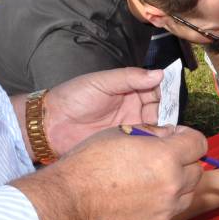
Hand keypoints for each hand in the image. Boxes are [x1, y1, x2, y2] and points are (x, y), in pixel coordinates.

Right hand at [13, 125, 206, 219]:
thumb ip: (152, 133)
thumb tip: (168, 135)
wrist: (67, 204)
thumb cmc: (87, 167)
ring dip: (177, 183)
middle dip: (183, 161)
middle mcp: (172, 185)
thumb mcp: (121, 133)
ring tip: (152, 178)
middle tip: (163, 158)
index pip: (199, 143)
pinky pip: (170, 211)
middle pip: (196, 169)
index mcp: (166, 158)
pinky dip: (162, 203)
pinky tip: (140, 197)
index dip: (188, 138)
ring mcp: (165, 209)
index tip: (179, 138)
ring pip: (187, 193)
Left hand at [43, 68, 162, 155]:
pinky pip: (145, 144)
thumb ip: (130, 78)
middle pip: (161, 109)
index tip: (167, 99)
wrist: (50, 125)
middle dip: (167, 114)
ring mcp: (131, 126)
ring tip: (163, 134)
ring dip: (162, 130)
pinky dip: (153, 144)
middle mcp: (134, 107)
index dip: (165, 93)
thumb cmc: (73, 97)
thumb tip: (159, 74)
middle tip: (167, 121)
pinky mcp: (126, 144)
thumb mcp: (102, 82)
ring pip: (157, 128)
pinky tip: (154, 145)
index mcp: (130, 89)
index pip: (157, 89)